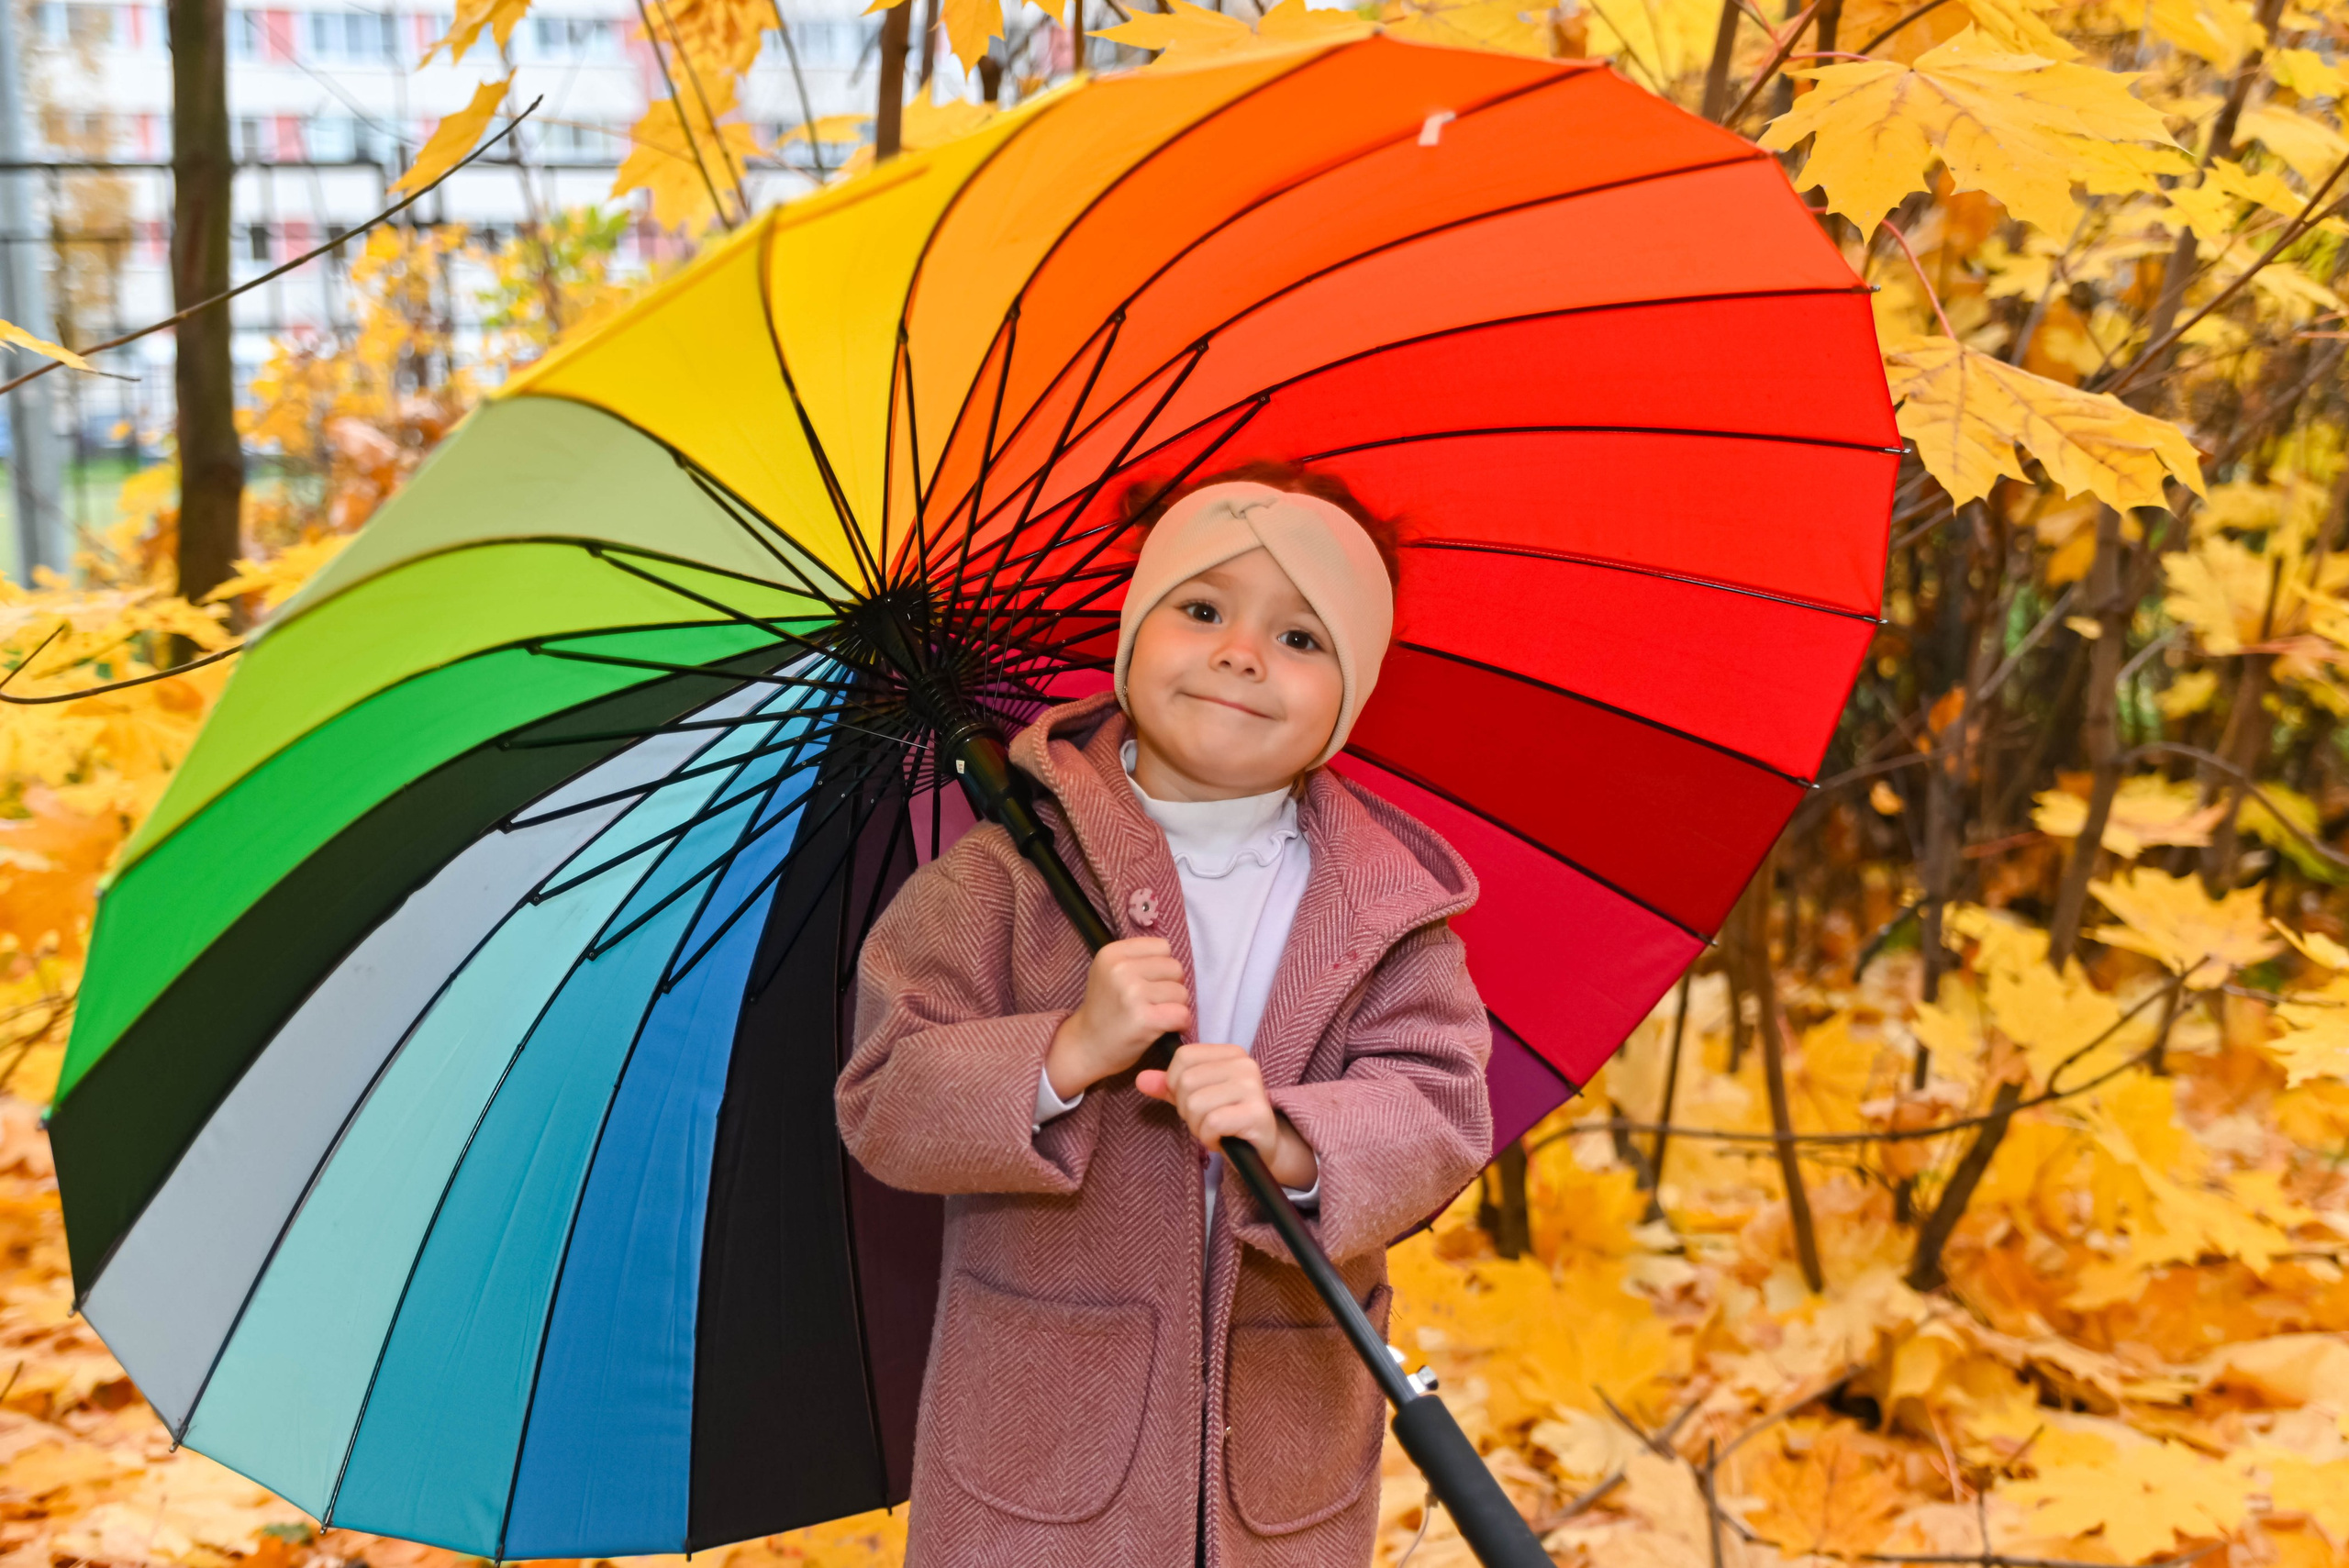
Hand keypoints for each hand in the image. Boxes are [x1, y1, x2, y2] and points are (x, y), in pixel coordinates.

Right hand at [1044, 938, 1189, 1098]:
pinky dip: (1181, 1024)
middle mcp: (1120, 969)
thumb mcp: (1109, 972)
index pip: (1163, 946)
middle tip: (1154, 1002)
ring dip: (1176, 1007)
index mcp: (1112, 953)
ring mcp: (1132, 994)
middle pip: (1175, 968)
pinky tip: (1167, 1028)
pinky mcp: (1144, 1019)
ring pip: (1181, 992)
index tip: (1149, 983)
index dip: (1162, 966)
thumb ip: (1138, 959)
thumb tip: (1176, 960)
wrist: (1086, 1046)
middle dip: (1171, 986)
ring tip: (1156, 1015)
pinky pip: (1182, 1014)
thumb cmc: (1105, 1010)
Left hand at [1137, 1043, 1319, 1189]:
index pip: (1183, 1057)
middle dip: (1187, 1110)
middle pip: (1186, 1082)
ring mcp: (1253, 1088)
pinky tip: (1223, 1139)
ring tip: (1216, 1130)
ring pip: (1196, 1104)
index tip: (1194, 1101)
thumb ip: (1169, 1086)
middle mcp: (1245, 1065)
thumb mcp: (1196, 1098)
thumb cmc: (1228, 1119)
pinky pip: (1212, 1123)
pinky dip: (1209, 1138)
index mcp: (1231, 1053)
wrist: (1262, 1149)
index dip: (1176, 1084)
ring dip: (1198, 1126)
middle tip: (1207, 1120)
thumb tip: (1141, 1079)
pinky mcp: (1257, 1113)